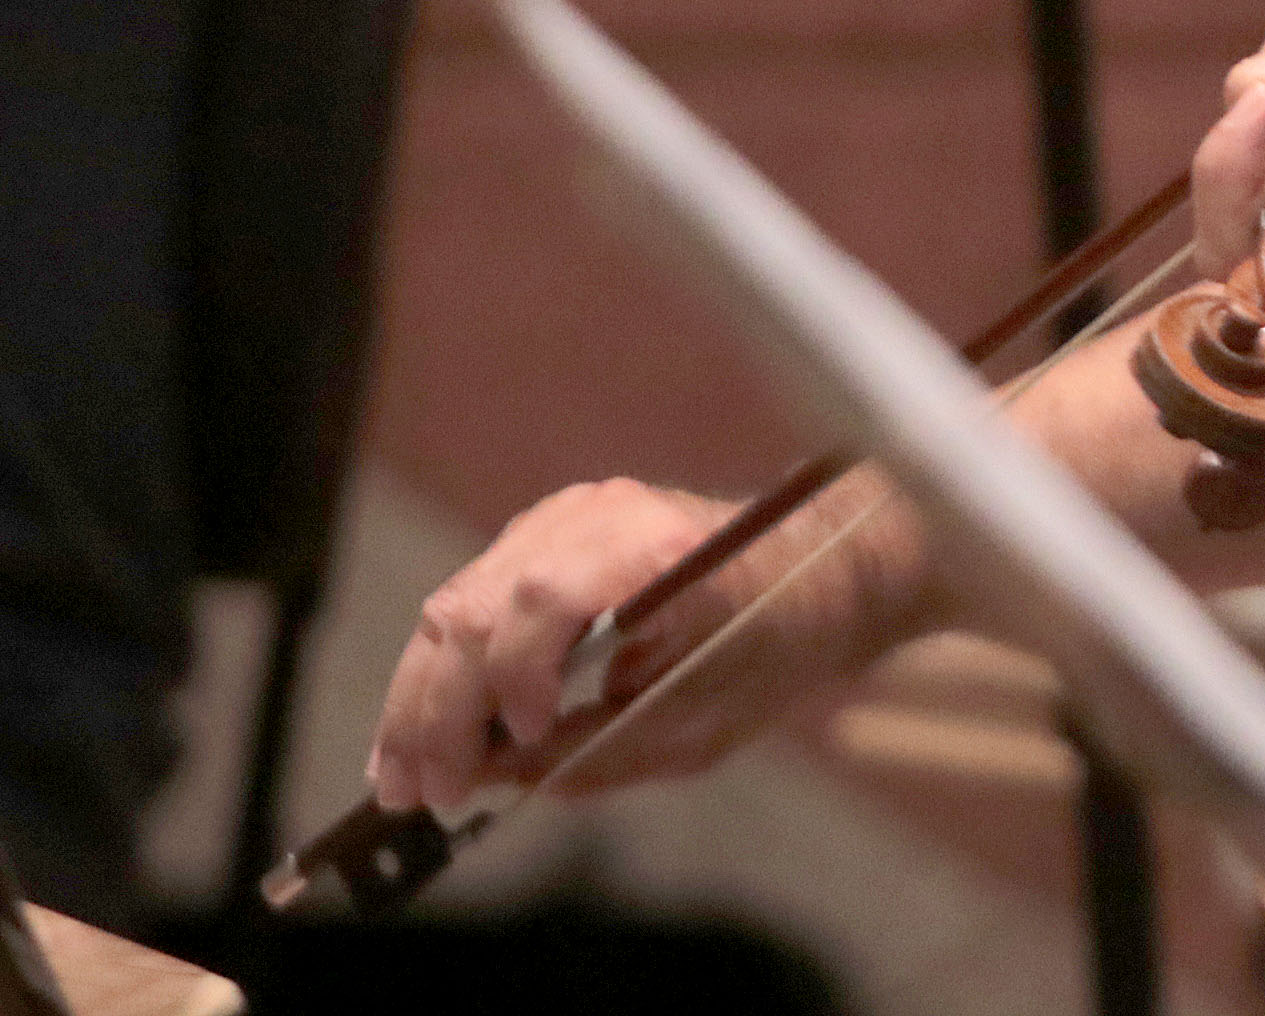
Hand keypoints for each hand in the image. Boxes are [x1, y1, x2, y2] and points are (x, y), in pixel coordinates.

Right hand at [368, 474, 920, 812]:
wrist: (816, 568)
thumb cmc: (772, 646)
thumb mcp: (702, 723)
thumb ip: (599, 751)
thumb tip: (496, 777)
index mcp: (659, 549)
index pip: (547, 599)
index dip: (514, 676)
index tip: (518, 742)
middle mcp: (603, 516)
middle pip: (481, 606)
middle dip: (438, 710)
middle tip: (422, 795)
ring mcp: (568, 514)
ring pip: (457, 603)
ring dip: (420, 697)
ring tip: (403, 779)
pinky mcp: (548, 530)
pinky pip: (472, 597)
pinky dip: (441, 667)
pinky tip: (422, 731)